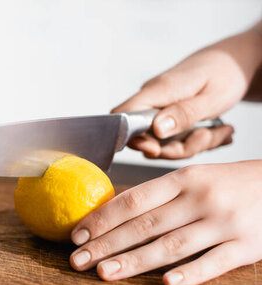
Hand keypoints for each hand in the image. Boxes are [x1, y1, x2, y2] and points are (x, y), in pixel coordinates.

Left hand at [69, 161, 261, 284]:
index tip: (77, 235)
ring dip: (134, 261)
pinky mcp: (248, 246)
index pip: (134, 200)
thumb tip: (112, 213)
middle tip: (77, 260)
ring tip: (104, 273)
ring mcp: (225, 222)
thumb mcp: (196, 178)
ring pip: (171, 246)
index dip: (102, 218)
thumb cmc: (232, 184)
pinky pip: (215, 263)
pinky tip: (166, 284)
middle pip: (144, 226)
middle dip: (106, 245)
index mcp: (184, 179)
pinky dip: (191, 273)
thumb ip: (161, 196)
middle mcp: (201, 198)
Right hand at [113, 25, 261, 158]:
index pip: (124, 117)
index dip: (131, 138)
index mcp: (158, 91)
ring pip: (163, 143)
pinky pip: (175, 139)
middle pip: (145, 138)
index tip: (156, 149)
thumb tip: (156, 129)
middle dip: (175, 148)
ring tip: (220, 130)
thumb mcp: (213, 97)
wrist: (234, 60)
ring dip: (192, 145)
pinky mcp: (169, 117)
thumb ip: (184, 114)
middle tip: (207, 137)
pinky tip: (217, 131)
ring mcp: (160, 110)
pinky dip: (196, 141)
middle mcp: (153, 101)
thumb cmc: (226, 72)